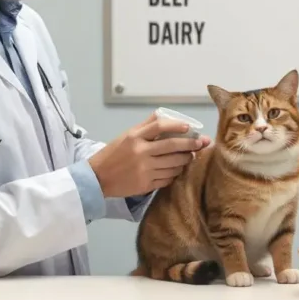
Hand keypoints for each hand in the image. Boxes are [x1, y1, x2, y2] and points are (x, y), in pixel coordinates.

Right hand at [88, 113, 211, 197]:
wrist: (97, 178)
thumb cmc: (114, 154)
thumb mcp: (126, 135)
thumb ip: (146, 125)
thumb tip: (164, 115)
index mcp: (135, 137)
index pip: (160, 126)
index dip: (177, 125)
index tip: (189, 127)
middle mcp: (140, 152)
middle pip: (172, 147)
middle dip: (191, 145)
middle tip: (201, 144)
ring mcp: (144, 170)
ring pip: (173, 164)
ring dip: (185, 160)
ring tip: (190, 157)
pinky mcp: (145, 185)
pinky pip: (167, 179)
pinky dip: (175, 174)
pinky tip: (177, 170)